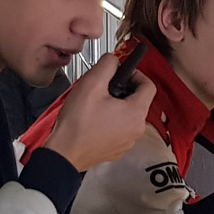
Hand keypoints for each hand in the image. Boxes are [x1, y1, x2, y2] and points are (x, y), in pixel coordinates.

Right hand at [44, 54, 155, 171]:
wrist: (65, 153)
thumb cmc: (77, 124)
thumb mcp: (91, 84)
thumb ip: (107, 65)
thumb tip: (113, 60)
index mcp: (136, 112)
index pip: (149, 85)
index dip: (135, 74)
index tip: (121, 73)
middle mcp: (137, 129)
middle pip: (138, 101)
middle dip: (123, 90)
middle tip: (103, 88)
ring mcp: (127, 141)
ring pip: (128, 115)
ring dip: (115, 106)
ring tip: (95, 104)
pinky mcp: (117, 149)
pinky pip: (119, 129)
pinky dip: (110, 121)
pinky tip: (93, 120)